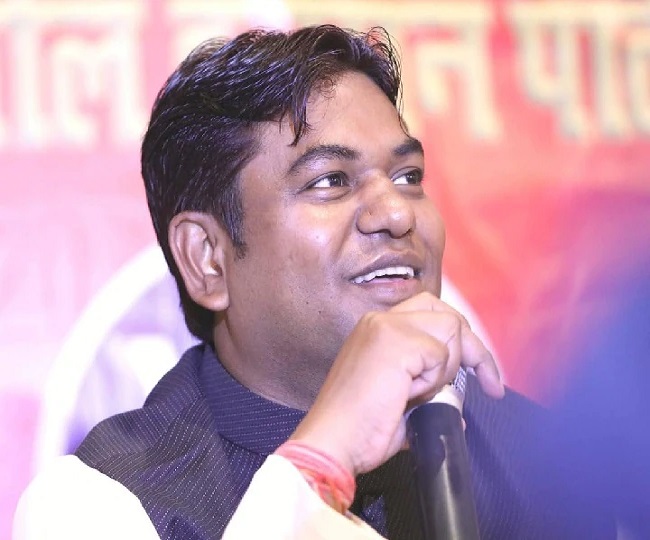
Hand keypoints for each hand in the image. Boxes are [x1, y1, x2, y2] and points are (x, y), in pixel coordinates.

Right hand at [288, 292, 503, 476]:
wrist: (333, 440)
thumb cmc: (358, 427)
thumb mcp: (395, 396)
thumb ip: (423, 386)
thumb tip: (454, 400)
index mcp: (376, 328)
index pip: (431, 312)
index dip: (458, 338)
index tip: (479, 371)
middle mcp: (380, 320)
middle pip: (448, 314)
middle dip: (473, 348)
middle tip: (490, 383)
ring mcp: (388, 327)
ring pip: (450, 331)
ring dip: (445, 370)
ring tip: (416, 395)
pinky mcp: (397, 342)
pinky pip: (440, 356)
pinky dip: (433, 382)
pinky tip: (406, 395)